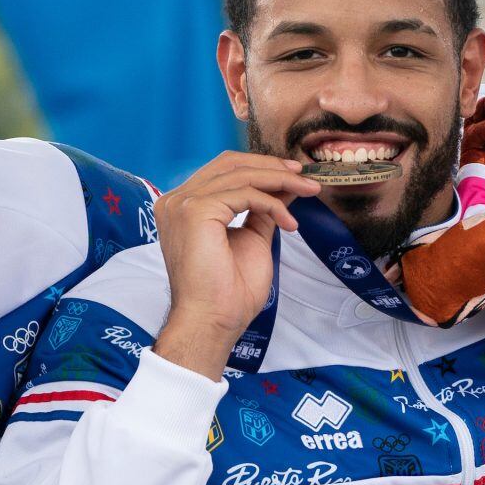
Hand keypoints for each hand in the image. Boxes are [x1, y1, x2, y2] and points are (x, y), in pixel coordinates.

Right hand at [152, 152, 315, 379]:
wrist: (212, 321)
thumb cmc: (227, 293)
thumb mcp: (252, 238)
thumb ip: (262, 209)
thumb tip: (285, 186)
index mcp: (184, 207)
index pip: (223, 171)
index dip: (260, 167)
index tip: (293, 175)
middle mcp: (177, 201)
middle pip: (230, 164)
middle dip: (272, 167)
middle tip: (304, 177)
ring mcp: (183, 204)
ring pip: (241, 175)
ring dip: (280, 181)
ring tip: (307, 192)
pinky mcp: (196, 211)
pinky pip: (245, 194)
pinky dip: (273, 204)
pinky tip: (288, 224)